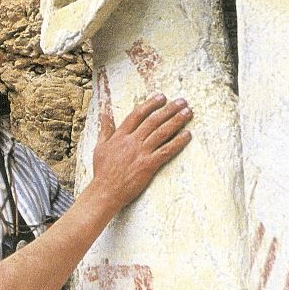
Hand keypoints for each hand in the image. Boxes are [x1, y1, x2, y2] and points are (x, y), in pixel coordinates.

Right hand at [88, 94, 191, 214]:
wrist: (105, 192)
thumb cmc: (102, 172)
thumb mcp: (100, 147)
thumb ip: (105, 129)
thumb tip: (104, 113)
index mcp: (120, 136)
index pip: (137, 114)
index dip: (150, 104)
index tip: (162, 97)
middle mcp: (131, 141)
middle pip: (153, 121)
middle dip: (169, 109)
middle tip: (182, 101)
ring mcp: (140, 153)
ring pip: (161, 132)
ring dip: (176, 121)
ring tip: (188, 113)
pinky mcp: (148, 165)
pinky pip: (166, 150)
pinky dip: (178, 142)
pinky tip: (187, 135)